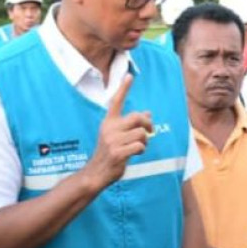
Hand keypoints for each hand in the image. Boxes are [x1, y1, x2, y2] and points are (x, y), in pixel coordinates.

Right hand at [82, 73, 152, 189]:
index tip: (129, 75)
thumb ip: (131, 124)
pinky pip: (140, 146)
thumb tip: (148, 112)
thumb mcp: (118, 135)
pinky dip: (142, 150)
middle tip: (150, 131)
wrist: (96, 172)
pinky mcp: (118, 153)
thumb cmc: (110, 153)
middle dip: (148, 123)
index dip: (124, 88)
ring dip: (145, 141)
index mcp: (109, 122)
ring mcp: (113, 141)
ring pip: (141, 133)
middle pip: (137, 117)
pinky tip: (135, 154)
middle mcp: (110, 128)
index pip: (116, 101)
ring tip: (138, 146)